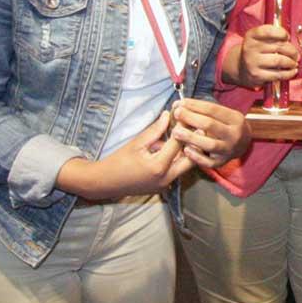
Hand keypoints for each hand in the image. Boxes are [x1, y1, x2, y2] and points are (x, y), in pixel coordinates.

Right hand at [56, 110, 191, 199]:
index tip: (186, 116)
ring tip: (185, 135)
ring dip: (185, 151)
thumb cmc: (119, 161)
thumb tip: (168, 115)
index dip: (183, 127)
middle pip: (191, 159)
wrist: (106, 182)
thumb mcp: (137, 143)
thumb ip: (155, 130)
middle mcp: (166, 178)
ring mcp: (166, 185)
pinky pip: (176, 171)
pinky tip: (172, 147)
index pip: (178, 144)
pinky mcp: (164, 187)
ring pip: (185, 166)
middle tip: (195, 127)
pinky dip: (177, 159)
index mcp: (158, 166)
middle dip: (193, 143)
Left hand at [172, 97, 250, 168]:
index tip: (181, 102)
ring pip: (209, 144)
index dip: (195, 105)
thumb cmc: (227, 125)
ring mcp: (228, 150)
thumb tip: (179, 104)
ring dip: (191, 137)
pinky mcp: (222, 162)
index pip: (213, 109)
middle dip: (191, 118)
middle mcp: (234, 135)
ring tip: (175, 131)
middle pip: (210, 125)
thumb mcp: (223, 114)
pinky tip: (185, 150)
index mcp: (235, 119)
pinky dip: (196, 157)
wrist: (244, 143)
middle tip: (176, 113)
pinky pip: (208, 162)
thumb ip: (204, 110)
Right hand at [237, 24, 298, 86]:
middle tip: (296, 54)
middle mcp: (250, 48)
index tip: (287, 37)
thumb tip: (292, 44)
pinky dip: (289, 73)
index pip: (268, 31)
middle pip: (278, 46)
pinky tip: (293, 71)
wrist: (241, 68)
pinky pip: (278, 74)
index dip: (281, 33)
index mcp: (251, 36)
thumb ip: (273, 37)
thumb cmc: (256, 51)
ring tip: (294, 62)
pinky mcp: (257, 75)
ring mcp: (253, 62)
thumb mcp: (259, 39)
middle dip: (292, 51)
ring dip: (291, 62)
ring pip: (279, 60)